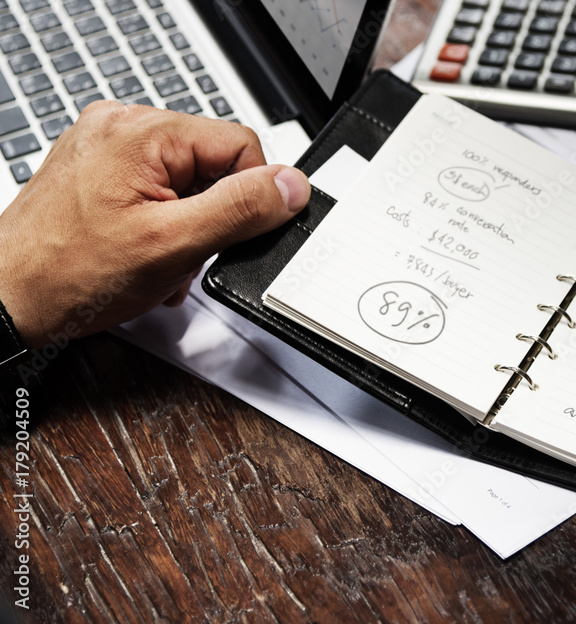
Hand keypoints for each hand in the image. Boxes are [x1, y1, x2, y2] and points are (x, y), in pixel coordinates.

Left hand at [0, 102, 309, 348]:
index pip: (241, 145)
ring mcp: (108, 147)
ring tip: (160, 257)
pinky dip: (166, 224)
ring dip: (190, 225)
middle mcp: (122, 127)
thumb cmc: (69, 274)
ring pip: (191, 181)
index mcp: (141, 131)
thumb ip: (240, 210)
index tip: (232, 234)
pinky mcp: (101, 170)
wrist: (8, 299)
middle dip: (214, 216)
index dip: (249, 196)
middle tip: (185, 250)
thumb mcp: (173, 244)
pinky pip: (161, 189)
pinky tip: (147, 252)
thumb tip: (291, 185)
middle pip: (215, 163)